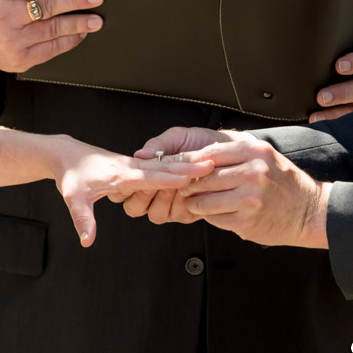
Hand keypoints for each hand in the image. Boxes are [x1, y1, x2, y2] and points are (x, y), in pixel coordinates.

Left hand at [52, 139, 211, 246]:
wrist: (66, 154)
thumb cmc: (71, 175)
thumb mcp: (73, 198)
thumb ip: (83, 219)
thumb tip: (87, 241)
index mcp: (121, 174)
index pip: (151, 176)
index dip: (171, 177)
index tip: (191, 175)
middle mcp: (130, 167)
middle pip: (164, 167)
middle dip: (187, 165)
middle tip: (212, 162)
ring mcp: (133, 165)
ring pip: (163, 164)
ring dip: (185, 163)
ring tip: (209, 162)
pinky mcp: (132, 166)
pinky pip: (157, 166)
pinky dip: (174, 165)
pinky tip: (188, 167)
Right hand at [111, 127, 244, 222]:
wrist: (227, 148)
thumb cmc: (199, 141)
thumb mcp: (177, 137)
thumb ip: (158, 145)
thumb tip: (140, 154)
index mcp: (147, 176)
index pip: (125, 190)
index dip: (129, 185)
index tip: (141, 172)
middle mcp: (155, 195)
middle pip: (135, 208)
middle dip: (145, 193)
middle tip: (157, 178)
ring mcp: (171, 206)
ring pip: (156, 214)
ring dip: (164, 196)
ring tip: (178, 179)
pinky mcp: (188, 213)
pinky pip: (178, 214)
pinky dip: (182, 200)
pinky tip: (189, 184)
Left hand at [163, 138, 330, 248]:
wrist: (310, 211)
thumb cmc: (285, 183)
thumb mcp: (265, 157)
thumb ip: (236, 154)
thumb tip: (198, 157)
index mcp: (255, 152)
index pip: (210, 153)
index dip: (192, 161)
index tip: (182, 167)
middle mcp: (253, 173)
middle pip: (204, 178)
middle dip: (189, 184)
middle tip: (183, 187)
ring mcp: (249, 199)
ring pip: (205, 201)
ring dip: (195, 203)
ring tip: (194, 201)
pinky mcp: (247, 222)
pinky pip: (215, 219)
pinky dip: (210, 216)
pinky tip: (214, 213)